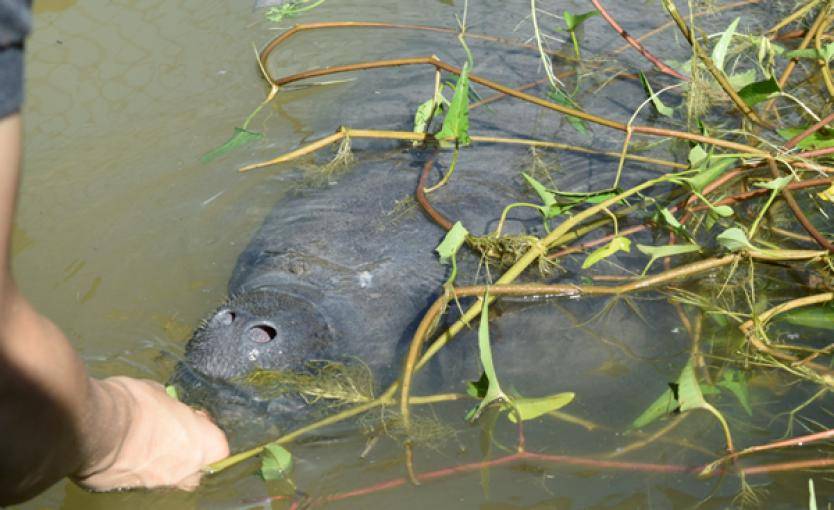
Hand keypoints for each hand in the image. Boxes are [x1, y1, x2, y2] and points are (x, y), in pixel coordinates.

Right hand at [72, 376, 228, 490]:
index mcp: (202, 445)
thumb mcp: (159, 393)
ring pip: (168, 476)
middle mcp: (185, 471)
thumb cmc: (134, 404)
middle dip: (186, 452)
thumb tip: (165, 406)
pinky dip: (133, 468)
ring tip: (140, 441)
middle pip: (195, 468)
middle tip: (169, 433)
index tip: (190, 417)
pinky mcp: (128, 490)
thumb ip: (170, 406)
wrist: (94, 426)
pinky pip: (138, 479)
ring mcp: (157, 484)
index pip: (218, 446)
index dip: (205, 431)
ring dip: (160, 461)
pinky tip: (120, 451)